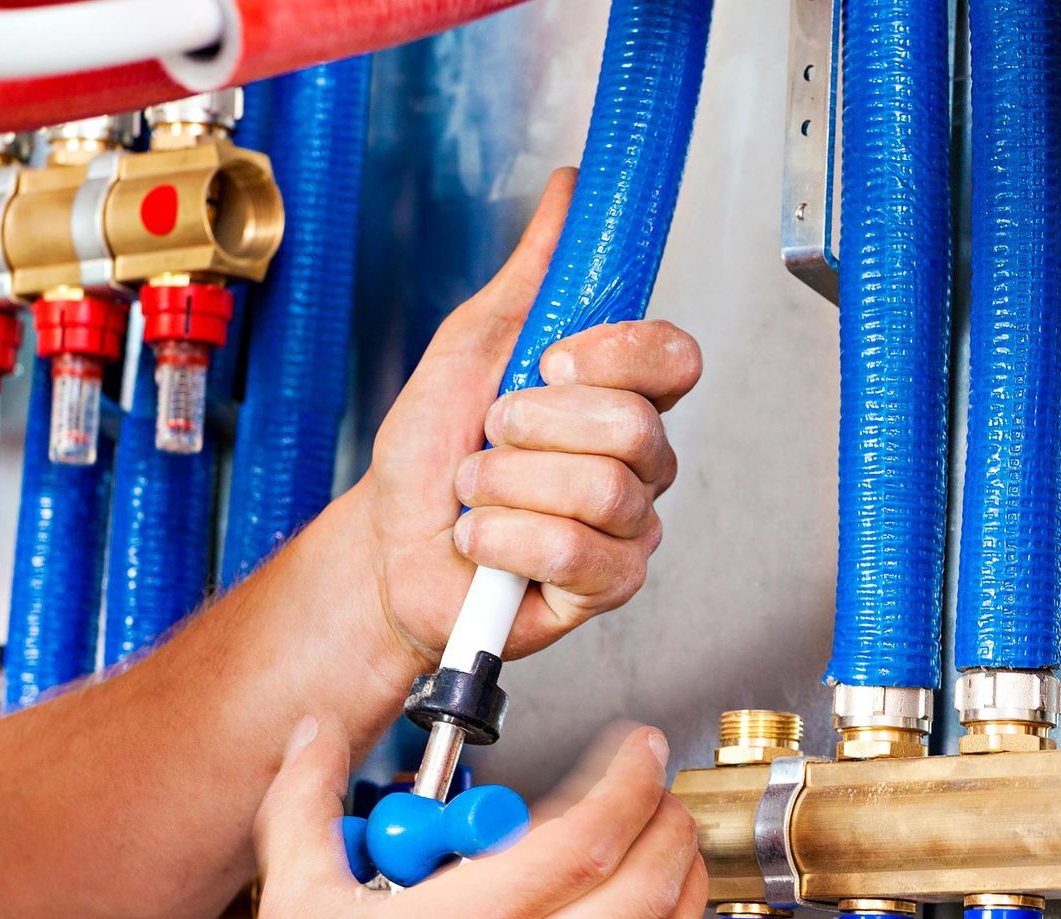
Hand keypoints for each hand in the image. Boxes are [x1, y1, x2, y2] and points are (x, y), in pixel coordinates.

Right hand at [184, 719, 708, 918]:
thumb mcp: (295, 911)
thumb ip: (302, 809)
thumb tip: (313, 737)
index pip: (584, 835)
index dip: (628, 781)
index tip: (638, 752)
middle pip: (641, 882)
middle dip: (670, 821)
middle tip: (661, 791)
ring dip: (686, 883)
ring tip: (677, 846)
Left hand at [349, 167, 701, 668]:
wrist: (388, 549)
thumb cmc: (431, 456)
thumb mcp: (469, 345)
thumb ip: (533, 273)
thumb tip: (570, 189)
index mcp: (618, 393)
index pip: (672, 357)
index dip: (615, 354)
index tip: (548, 360)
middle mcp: (638, 459)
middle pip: (632, 423)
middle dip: (532, 425)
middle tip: (489, 436)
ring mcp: (629, 525)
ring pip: (600, 488)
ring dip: (506, 484)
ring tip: (474, 492)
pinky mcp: (609, 585)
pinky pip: (573, 552)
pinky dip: (504, 540)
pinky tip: (482, 541)